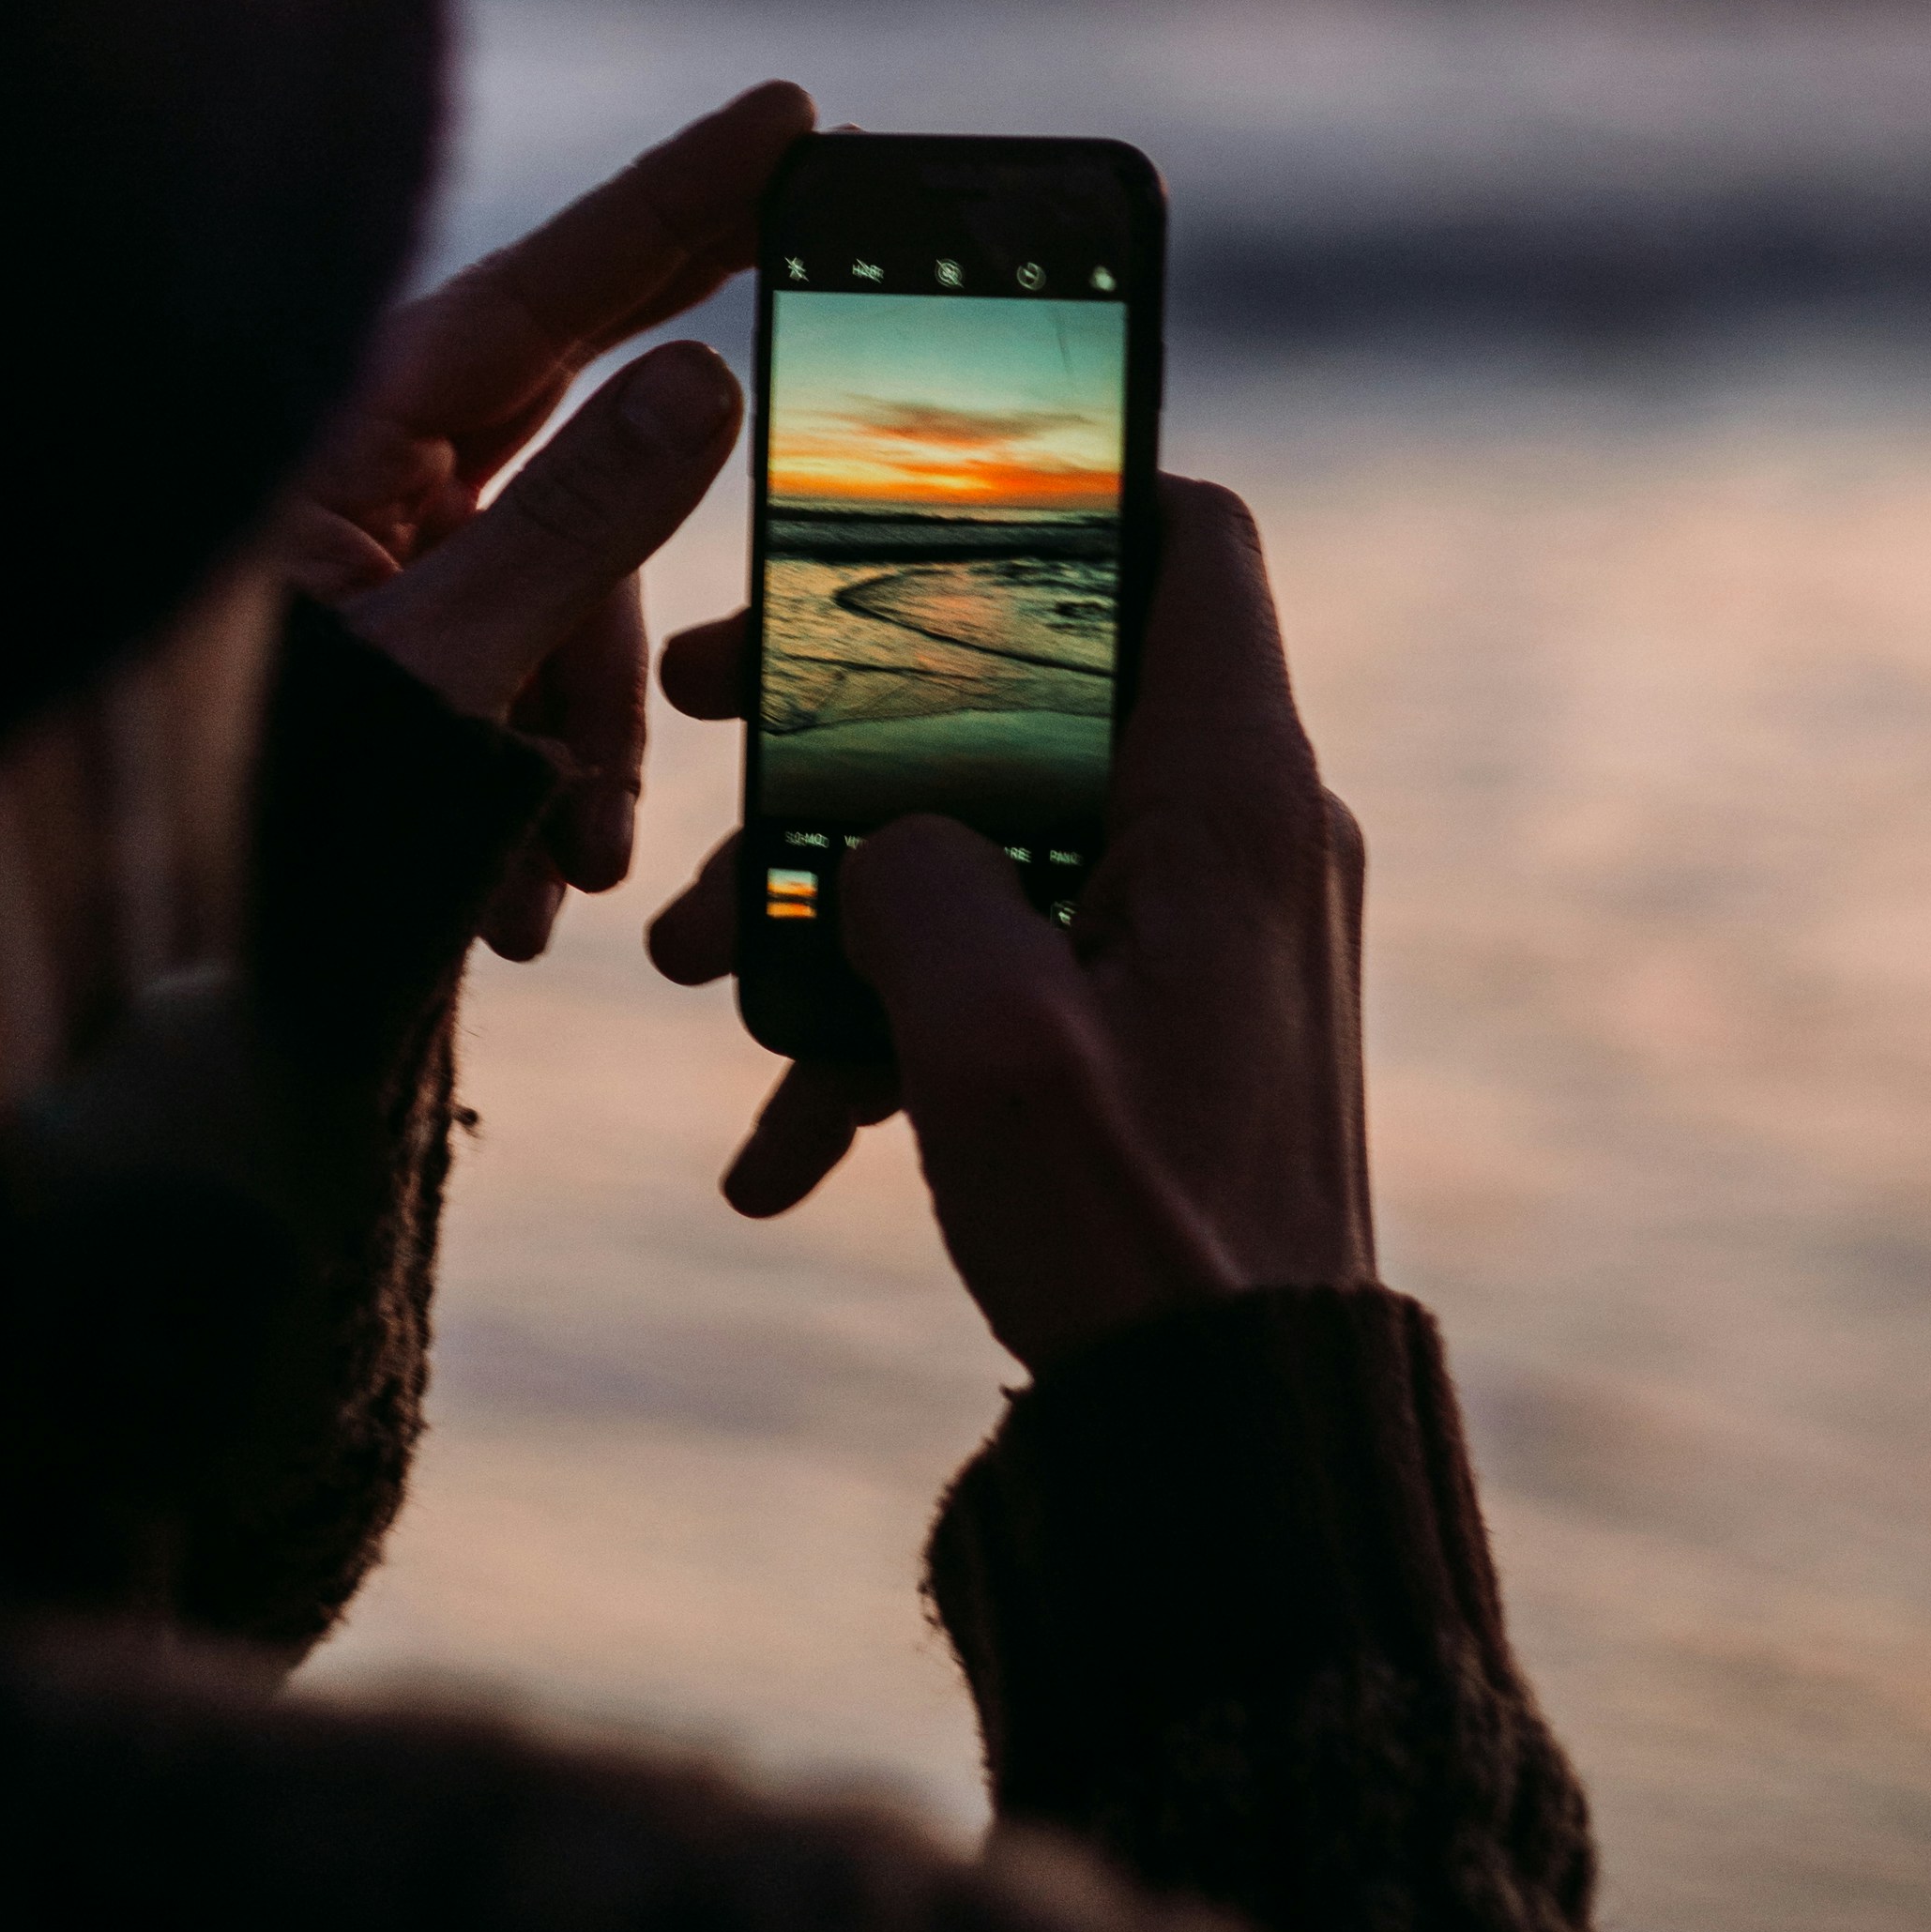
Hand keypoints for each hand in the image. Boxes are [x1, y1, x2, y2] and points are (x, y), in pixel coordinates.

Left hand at [286, 82, 809, 956]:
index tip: (790, 116)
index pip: (553, 286)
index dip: (683, 198)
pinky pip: (519, 670)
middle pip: (578, 398)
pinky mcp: (401, 651)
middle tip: (815, 255)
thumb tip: (705, 380)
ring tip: (560, 877)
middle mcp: (374, 473)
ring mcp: (388, 563)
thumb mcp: (438, 667)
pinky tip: (516, 898)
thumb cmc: (252, 801)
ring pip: (570, 586)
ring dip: (585, 734)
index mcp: (358, 436)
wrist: (156, 964)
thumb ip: (582, 523)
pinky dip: (539, 777)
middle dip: (685, 426)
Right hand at [645, 479, 1375, 1370]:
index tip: (887, 522)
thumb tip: (879, 842)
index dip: (1049, 494)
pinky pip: (1020, 956)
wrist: (1231, 1437)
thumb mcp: (986, 1037)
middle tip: (695, 718)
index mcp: (1230, 792)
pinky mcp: (1166, 1019)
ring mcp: (1202, 929)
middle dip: (852, 712)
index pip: (1183, 537)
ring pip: (997, 826)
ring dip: (845, 889)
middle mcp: (1235, 833)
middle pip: (1033, 676)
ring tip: (706, 978)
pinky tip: (784, 1150)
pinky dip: (906, 1019)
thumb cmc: (1139, 1231)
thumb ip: (908, 875)